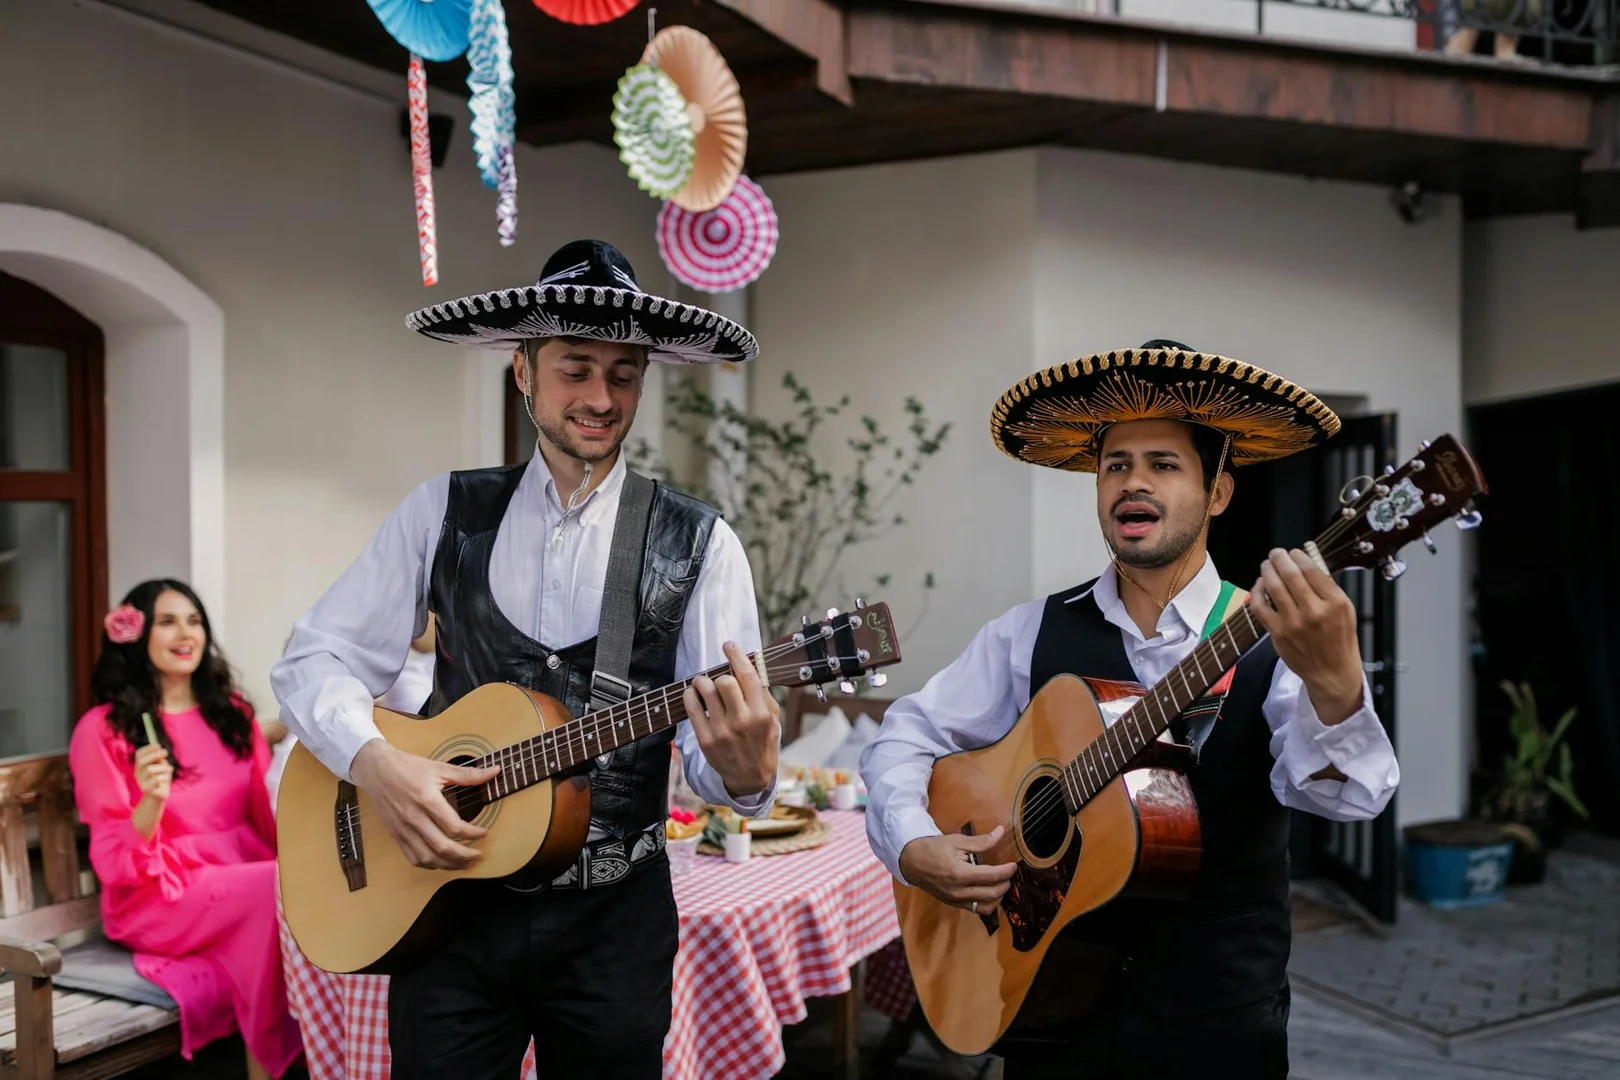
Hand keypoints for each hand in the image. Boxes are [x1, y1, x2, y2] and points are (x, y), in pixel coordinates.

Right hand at [133, 744, 172, 801]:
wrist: (158, 796)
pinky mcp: (147, 789)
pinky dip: (165, 776)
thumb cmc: (161, 778)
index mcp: (140, 767)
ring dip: (163, 767)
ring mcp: (141, 782)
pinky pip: (157, 779)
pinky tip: (167, 778)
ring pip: (150, 769)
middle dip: (154, 755)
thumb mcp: (161, 767)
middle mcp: (138, 774)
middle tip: (165, 752)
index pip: (138, 755)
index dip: (147, 749)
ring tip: (169, 769)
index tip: (158, 746)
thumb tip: (160, 751)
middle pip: (141, 761)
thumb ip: (159, 760)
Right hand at [349, 739, 499, 870]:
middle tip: (478, 855)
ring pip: (427, 857)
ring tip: (464, 863)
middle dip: (464, 856)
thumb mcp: (439, 767)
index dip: (473, 834)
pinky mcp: (395, 834)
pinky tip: (441, 862)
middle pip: (442, 847)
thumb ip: (468, 774)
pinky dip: (429, 864)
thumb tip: (494, 772)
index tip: (484, 833)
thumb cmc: (408, 767)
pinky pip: (412, 857)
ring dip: (448, 864)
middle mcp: (414, 817)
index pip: (454, 826)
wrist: (376, 769)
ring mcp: (403, 829)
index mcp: (427, 799)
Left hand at [684, 641, 779, 796]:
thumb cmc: (762, 743)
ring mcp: (723, 731)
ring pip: (705, 690)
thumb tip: (749, 667)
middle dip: (720, 675)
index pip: (748, 675)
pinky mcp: (706, 740)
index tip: (728, 646)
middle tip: (718, 678)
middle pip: (725, 681)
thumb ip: (763, 694)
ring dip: (702, 682)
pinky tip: (693, 695)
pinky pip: (692, 708)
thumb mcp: (773, 719)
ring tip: (703, 684)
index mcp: (762, 713)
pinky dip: (690, 695)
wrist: (750, 777)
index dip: (736, 656)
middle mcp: (743, 721)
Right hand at [898, 827, 1017, 911]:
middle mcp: (959, 891)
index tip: (1014, 865)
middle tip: (1009, 874)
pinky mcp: (953, 904)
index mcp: (959, 874)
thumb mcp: (957, 841)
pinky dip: (987, 903)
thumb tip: (1000, 832)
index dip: (1007, 871)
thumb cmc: (933, 849)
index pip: (992, 876)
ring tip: (1001, 884)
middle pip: (992, 894)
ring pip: (987, 907)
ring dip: (998, 897)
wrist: (911, 861)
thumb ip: (981, 841)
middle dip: (1005, 884)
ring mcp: (956, 900)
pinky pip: (977, 909)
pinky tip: (990, 892)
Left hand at [1250, 549, 1364, 724]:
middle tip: (1276, 553)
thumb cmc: (1339, 640)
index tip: (1294, 552)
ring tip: (1267, 565)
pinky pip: (1260, 606)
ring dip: (1267, 570)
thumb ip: (1327, 588)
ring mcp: (1294, 622)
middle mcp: (1315, 611)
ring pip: (1273, 586)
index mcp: (1336, 602)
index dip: (1299, 556)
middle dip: (1280, 558)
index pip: (1312, 570)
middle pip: (1290, 574)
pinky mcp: (1277, 632)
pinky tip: (1260, 585)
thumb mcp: (1345, 610)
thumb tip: (1307, 563)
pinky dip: (1257, 591)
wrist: (1332, 672)